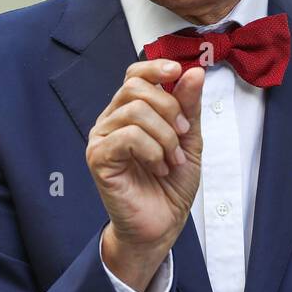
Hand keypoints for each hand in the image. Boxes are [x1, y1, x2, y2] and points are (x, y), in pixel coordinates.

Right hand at [86, 59, 204, 291]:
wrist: (162, 224)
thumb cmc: (170, 184)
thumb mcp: (189, 139)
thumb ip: (189, 105)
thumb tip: (194, 71)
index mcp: (130, 111)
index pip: (135, 74)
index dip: (156, 67)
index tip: (178, 71)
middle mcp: (112, 120)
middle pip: (135, 87)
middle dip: (170, 108)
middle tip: (183, 134)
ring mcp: (101, 138)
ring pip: (135, 111)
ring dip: (165, 136)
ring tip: (172, 159)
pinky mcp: (98, 158)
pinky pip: (128, 137)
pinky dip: (153, 151)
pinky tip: (158, 167)